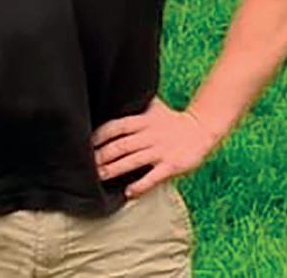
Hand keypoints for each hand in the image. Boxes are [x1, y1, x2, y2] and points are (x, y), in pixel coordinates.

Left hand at [92, 96, 218, 197]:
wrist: (200, 130)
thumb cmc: (172, 119)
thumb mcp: (152, 106)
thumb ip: (134, 104)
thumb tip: (113, 93)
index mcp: (142, 120)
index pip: (116, 126)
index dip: (100, 135)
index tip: (86, 143)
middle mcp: (149, 135)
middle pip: (120, 145)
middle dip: (102, 155)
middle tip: (87, 164)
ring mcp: (159, 151)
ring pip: (132, 161)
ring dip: (115, 170)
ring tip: (100, 177)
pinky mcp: (171, 165)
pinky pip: (153, 177)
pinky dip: (140, 185)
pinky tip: (128, 192)